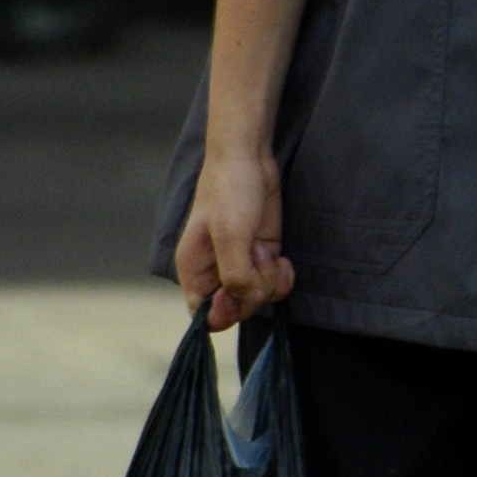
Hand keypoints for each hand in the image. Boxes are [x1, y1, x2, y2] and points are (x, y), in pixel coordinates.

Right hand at [176, 151, 293, 330]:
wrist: (250, 160)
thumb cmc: (229, 193)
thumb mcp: (229, 235)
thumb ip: (235, 275)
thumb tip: (246, 300)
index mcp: (194, 272)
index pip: (203, 317)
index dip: (223, 315)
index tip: (235, 293)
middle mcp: (215, 274)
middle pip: (237, 311)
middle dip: (253, 290)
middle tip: (254, 256)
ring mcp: (241, 266)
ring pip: (259, 299)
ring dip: (269, 279)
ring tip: (262, 248)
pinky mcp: (262, 258)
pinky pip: (275, 285)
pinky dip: (282, 276)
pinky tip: (281, 258)